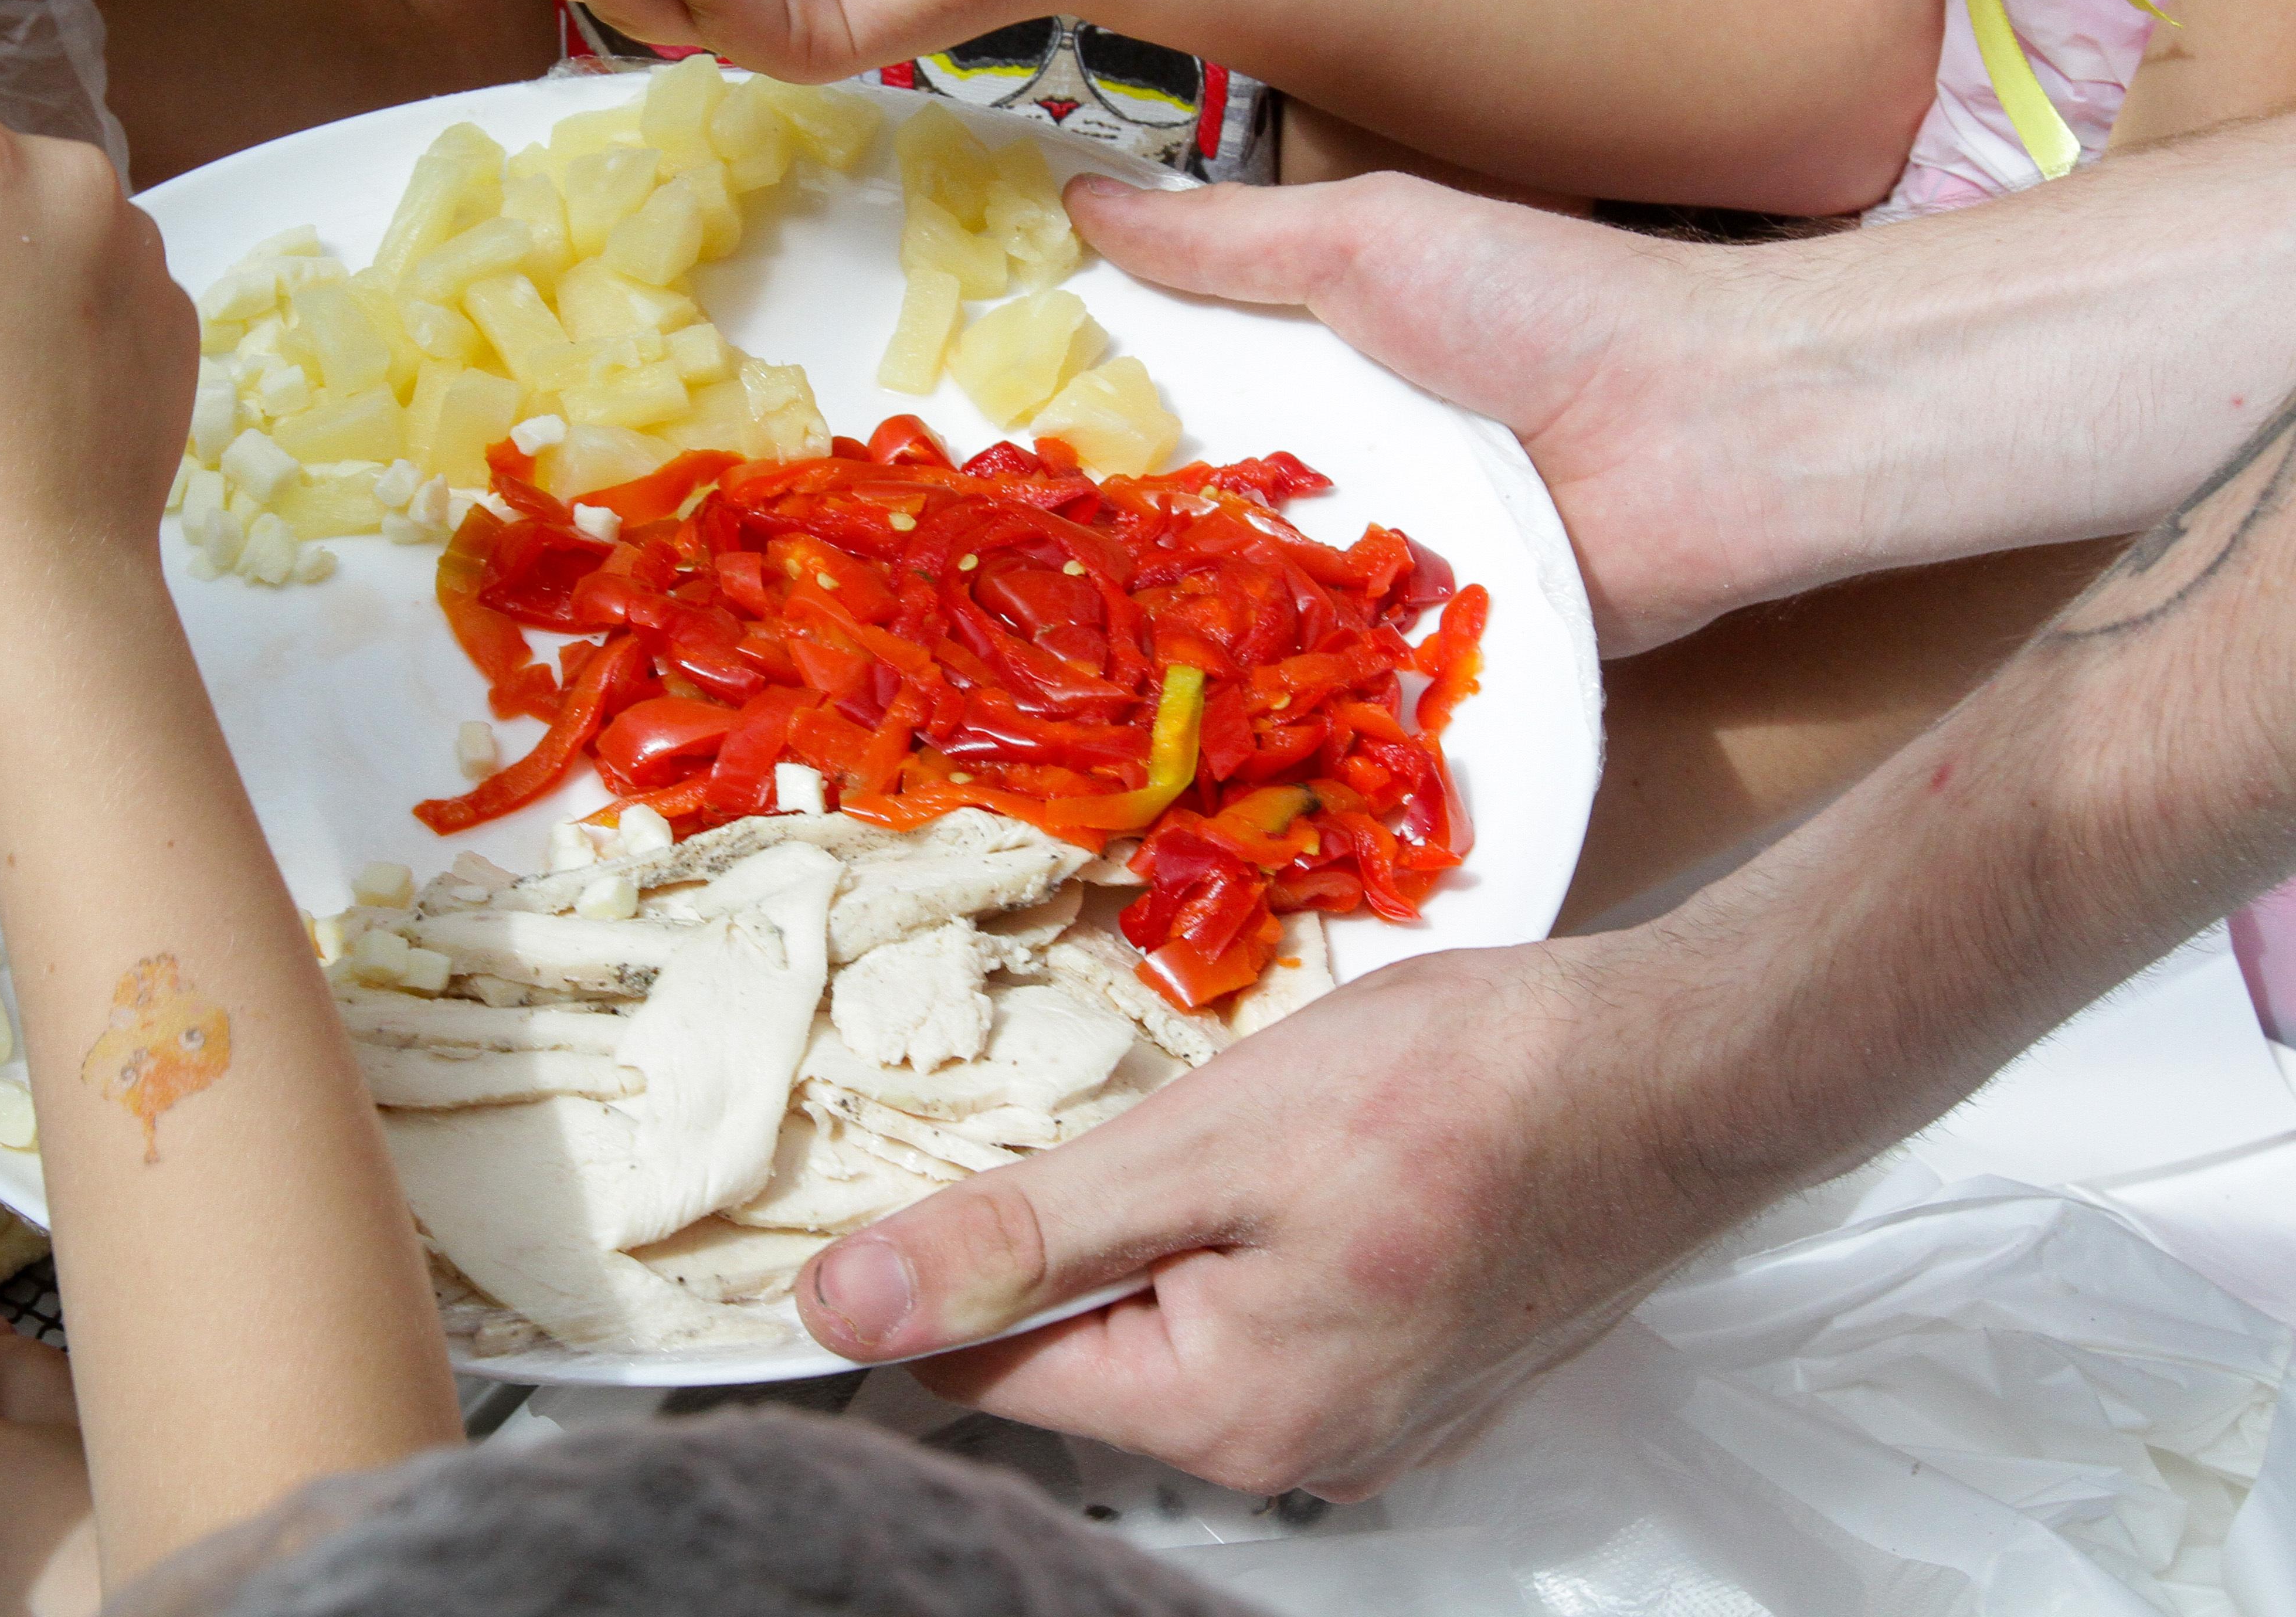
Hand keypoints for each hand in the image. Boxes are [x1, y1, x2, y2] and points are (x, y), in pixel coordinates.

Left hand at [793, 934, 1794, 1498]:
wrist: (1683, 1071)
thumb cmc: (1467, 1092)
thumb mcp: (1204, 1146)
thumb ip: (1022, 1236)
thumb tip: (841, 1308)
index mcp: (1229, 1417)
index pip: (992, 1373)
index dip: (929, 1275)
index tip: (903, 1184)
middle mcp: (1299, 1453)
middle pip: (1091, 1358)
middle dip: (1058, 1247)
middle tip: (1078, 1122)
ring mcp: (1375, 1418)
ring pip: (1184, 1331)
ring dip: (1154, 1237)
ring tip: (1191, 1134)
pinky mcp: (1424, 1365)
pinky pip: (1273, 1320)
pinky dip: (1241, 1245)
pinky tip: (1278, 1166)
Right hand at [1066, 146, 2295, 654]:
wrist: (1708, 436)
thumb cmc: (1550, 307)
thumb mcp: (1370, 240)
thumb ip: (1224, 239)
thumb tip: (1075, 202)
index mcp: (1312, 378)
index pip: (1162, 409)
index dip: (1070, 431)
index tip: (952, 456)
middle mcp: (1329, 484)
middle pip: (1182, 530)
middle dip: (1089, 563)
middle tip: (959, 592)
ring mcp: (1367, 585)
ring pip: (1234, 625)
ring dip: (1158, 653)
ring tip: (1025, 689)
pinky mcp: (1414, 671)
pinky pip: (1319, 699)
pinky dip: (1257, 718)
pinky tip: (1150, 749)